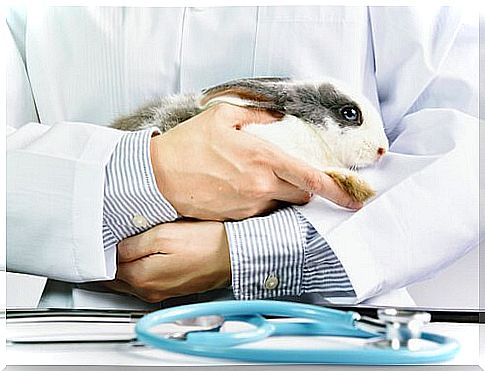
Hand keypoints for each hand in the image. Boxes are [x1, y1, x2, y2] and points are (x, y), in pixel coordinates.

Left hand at [103, 220, 230, 302]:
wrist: (233, 255)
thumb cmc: (204, 244)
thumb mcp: (163, 235)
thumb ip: (134, 245)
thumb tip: (115, 250)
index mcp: (143, 277)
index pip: (107, 269)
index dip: (100, 254)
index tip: (97, 243)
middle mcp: (150, 290)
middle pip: (118, 279)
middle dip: (108, 265)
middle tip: (104, 246)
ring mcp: (162, 292)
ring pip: (132, 281)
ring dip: (124, 268)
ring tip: (121, 250)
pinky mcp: (173, 288)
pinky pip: (148, 282)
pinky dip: (140, 271)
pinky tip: (143, 258)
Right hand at [150, 103, 361, 220]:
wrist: (158, 177)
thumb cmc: (188, 145)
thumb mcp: (222, 116)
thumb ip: (257, 114)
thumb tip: (277, 117)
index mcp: (263, 159)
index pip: (311, 178)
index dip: (337, 189)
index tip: (355, 198)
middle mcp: (261, 186)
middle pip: (301, 195)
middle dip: (304, 188)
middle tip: (290, 175)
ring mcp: (249, 205)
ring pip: (280, 204)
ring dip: (278, 193)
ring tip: (252, 179)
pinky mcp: (236, 218)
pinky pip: (259, 212)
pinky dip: (259, 202)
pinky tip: (239, 189)